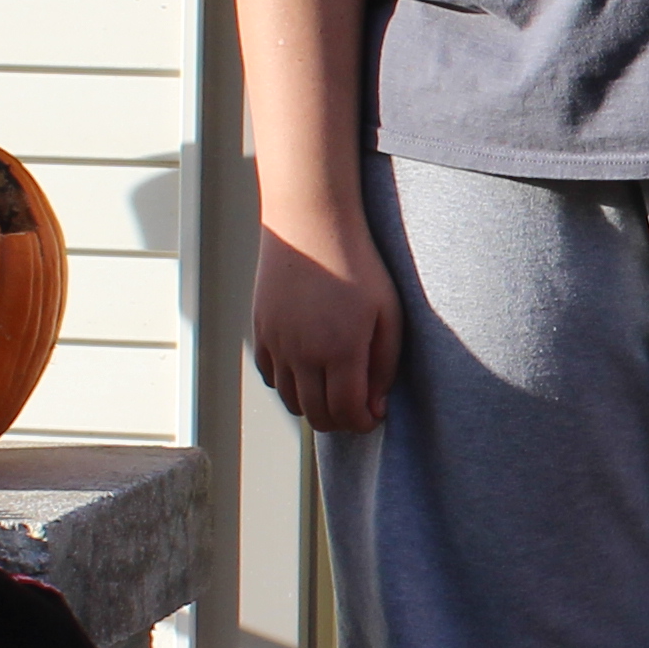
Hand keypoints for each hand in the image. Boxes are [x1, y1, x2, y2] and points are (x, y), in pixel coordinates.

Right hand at [253, 219, 398, 433]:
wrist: (310, 224)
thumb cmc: (357, 264)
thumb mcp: (388, 312)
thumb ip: (384, 365)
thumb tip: (375, 407)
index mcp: (340, 351)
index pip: (347, 412)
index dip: (363, 423)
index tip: (374, 415)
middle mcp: (302, 354)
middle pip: (316, 415)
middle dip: (341, 421)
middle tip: (357, 409)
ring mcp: (276, 344)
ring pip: (291, 402)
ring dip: (314, 407)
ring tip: (334, 391)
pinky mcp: (260, 332)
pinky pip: (271, 377)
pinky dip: (289, 386)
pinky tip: (308, 372)